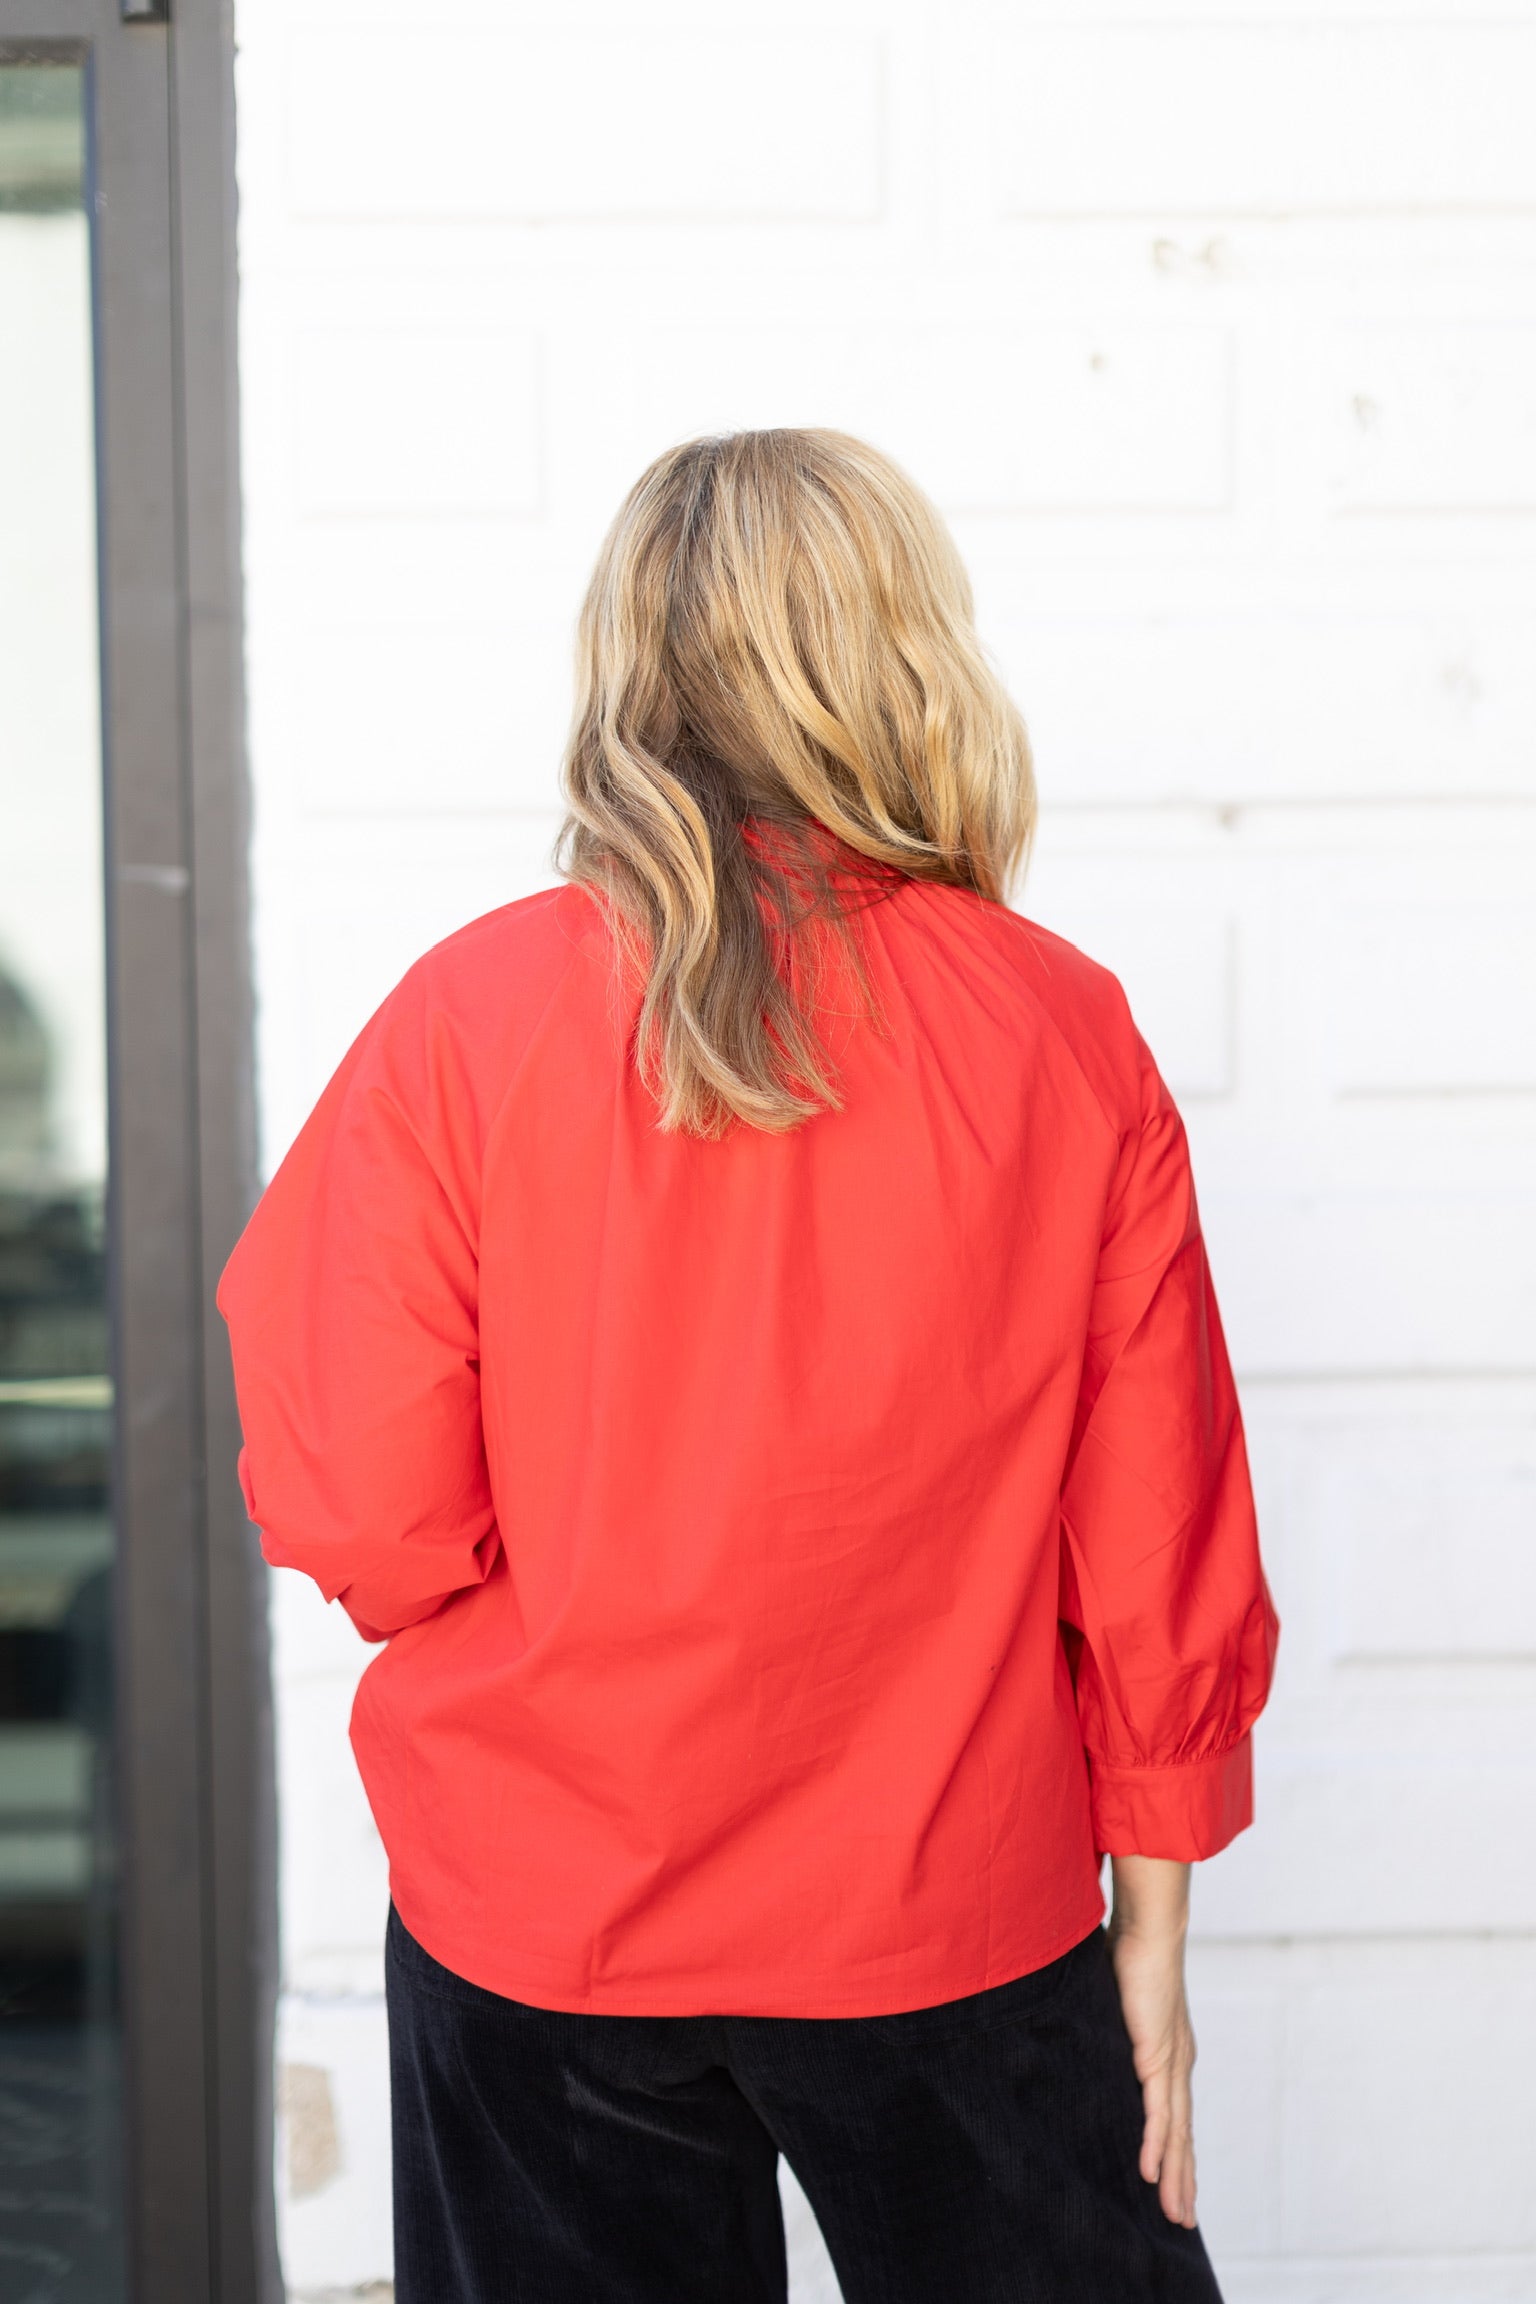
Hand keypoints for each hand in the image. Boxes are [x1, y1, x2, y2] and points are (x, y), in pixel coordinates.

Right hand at [1106, 1854, 1198, 2228]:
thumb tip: (1078, 2021)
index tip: (1174, 2182)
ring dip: (1176, 2175)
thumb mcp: (1115, 1999)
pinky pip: (1158, 2111)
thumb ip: (1103, 2019)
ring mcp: (1171, 2062)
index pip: (1174, 2113)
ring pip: (1175, 2132)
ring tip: (1176, 2212)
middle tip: (1182, 2218)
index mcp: (1169, 2050)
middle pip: (1181, 2133)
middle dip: (1183, 2178)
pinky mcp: (1158, 2055)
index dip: (1175, 2150)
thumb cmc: (1131, 1950)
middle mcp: (1176, 2063)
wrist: (1151, 1926)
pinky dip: (1156, 2144)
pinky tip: (1151, 2172)